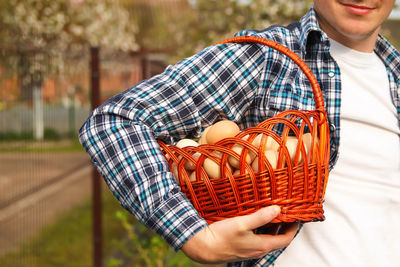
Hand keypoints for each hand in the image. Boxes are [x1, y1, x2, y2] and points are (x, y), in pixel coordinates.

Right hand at [181, 206, 298, 263]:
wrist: (203, 247)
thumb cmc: (221, 237)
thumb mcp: (242, 223)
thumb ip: (261, 217)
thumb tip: (277, 209)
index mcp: (262, 245)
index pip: (286, 239)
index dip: (293, 228)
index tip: (296, 216)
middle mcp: (258, 250)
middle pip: (277, 239)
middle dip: (283, 226)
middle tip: (285, 212)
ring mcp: (249, 250)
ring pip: (267, 239)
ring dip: (271, 227)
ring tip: (271, 213)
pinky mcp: (241, 248)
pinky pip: (257, 239)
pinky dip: (261, 230)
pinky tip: (254, 220)